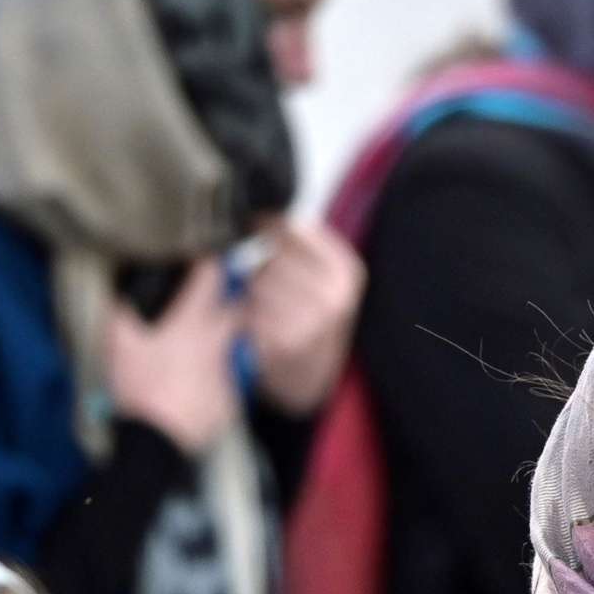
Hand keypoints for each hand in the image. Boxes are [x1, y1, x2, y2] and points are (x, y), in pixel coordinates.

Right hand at [103, 258, 240, 453]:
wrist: (155, 442)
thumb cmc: (136, 388)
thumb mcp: (116, 343)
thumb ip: (118, 310)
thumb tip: (117, 290)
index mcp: (191, 323)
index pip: (212, 278)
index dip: (211, 264)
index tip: (207, 260)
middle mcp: (217, 344)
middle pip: (237, 312)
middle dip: (229, 306)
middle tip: (211, 309)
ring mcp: (227, 374)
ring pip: (231, 351)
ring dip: (216, 350)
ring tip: (191, 359)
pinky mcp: (229, 403)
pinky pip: (225, 386)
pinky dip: (211, 386)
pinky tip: (191, 392)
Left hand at [243, 217, 364, 413]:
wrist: (312, 380)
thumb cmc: (312, 321)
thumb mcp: (325, 279)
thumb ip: (300, 245)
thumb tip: (259, 213)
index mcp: (345, 272)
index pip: (291, 228)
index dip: (268, 226)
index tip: (258, 226)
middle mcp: (334, 296)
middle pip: (270, 256)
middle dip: (259, 266)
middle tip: (267, 283)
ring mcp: (310, 322)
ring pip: (256, 283)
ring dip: (252, 293)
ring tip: (267, 308)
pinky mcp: (284, 344)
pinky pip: (248, 312)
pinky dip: (247, 318)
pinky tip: (261, 327)